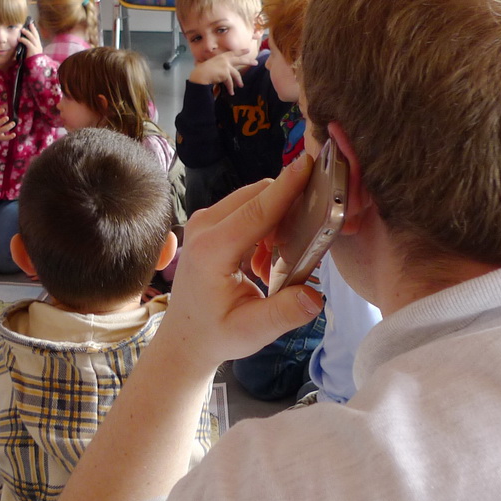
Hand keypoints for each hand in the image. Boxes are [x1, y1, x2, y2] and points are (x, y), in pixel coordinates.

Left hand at [17, 20, 42, 59]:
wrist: (35, 67)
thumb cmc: (32, 61)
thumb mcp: (30, 53)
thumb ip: (29, 48)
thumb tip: (23, 41)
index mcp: (38, 46)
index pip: (37, 37)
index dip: (34, 31)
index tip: (32, 25)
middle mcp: (39, 46)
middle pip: (36, 35)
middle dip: (33, 29)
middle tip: (29, 24)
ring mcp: (37, 48)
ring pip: (32, 38)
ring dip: (27, 33)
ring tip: (22, 29)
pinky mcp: (33, 50)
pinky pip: (28, 43)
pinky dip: (23, 40)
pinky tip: (19, 39)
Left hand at [156, 156, 323, 371]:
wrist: (186, 336)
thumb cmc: (216, 334)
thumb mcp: (252, 332)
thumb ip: (284, 313)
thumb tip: (315, 297)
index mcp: (212, 251)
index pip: (256, 210)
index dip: (286, 187)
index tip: (309, 163)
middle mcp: (204, 227)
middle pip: (258, 195)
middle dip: (290, 204)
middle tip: (309, 237)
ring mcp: (204, 221)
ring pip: (254, 198)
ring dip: (278, 219)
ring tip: (279, 262)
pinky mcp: (210, 222)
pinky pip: (248, 207)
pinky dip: (267, 224)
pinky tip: (266, 260)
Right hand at [188, 48, 256, 94]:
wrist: (200, 75)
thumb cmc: (203, 71)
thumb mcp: (211, 65)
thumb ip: (218, 66)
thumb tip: (223, 72)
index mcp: (221, 57)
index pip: (233, 53)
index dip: (241, 51)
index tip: (247, 50)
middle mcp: (225, 60)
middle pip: (239, 60)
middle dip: (248, 61)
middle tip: (255, 63)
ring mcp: (226, 66)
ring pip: (236, 74)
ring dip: (239, 81)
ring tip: (241, 86)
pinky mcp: (226, 73)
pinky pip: (230, 82)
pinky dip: (230, 88)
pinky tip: (231, 92)